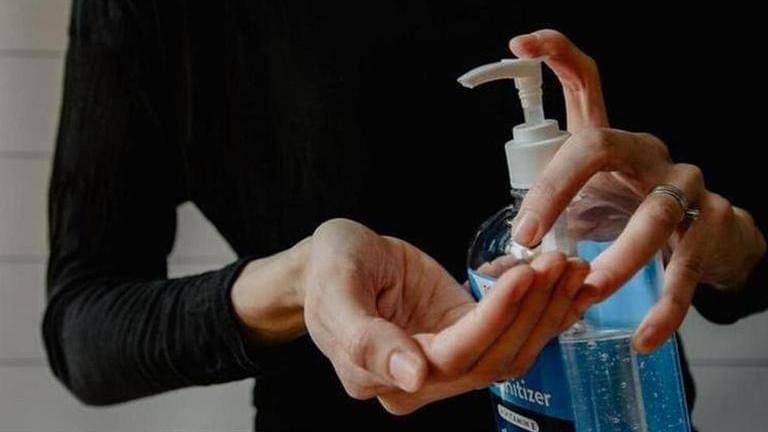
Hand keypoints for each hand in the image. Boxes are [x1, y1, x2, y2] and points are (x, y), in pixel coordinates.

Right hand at [302, 219, 587, 413]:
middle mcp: (420, 381)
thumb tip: (411, 377)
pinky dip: (544, 311)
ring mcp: (446, 361)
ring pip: (510, 350)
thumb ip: (365, 338)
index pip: (454, 356)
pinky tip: (571, 285)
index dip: (494, 318)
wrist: (331, 263)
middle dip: (532, 310)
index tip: (525, 274)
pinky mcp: (463, 337)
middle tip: (558, 261)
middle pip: (492, 357)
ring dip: (546, 311)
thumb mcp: (336, 292)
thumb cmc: (327, 271)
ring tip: (572, 266)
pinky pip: (511, 333)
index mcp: (382, 375)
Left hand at [508, 30, 766, 352]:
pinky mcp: (710, 228)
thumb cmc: (630, 212)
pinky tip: (642, 335)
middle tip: (529, 239)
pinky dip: (664, 309)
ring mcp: (684, 186)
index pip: (587, 83)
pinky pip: (685, 271)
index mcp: (610, 142)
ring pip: (652, 216)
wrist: (709, 235)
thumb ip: (544, 226)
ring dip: (617, 259)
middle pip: (600, 146)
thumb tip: (495, 265)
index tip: (519, 43)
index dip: (556, 55)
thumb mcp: (587, 205)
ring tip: (588, 291)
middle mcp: (647, 152)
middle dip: (558, 191)